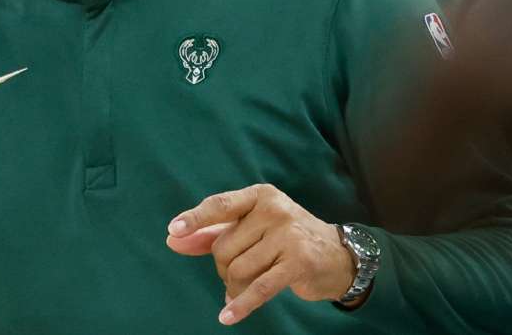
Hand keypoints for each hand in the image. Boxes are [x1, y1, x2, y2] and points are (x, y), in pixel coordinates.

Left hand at [166, 184, 356, 325]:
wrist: (338, 256)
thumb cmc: (286, 239)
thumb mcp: (252, 228)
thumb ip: (212, 233)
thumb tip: (174, 240)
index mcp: (260, 196)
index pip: (221, 205)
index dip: (196, 218)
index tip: (174, 230)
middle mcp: (274, 210)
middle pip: (224, 247)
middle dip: (223, 267)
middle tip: (239, 271)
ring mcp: (288, 235)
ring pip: (237, 269)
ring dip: (234, 287)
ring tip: (244, 287)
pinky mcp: (298, 263)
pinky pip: (258, 288)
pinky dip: (240, 304)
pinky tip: (227, 316)